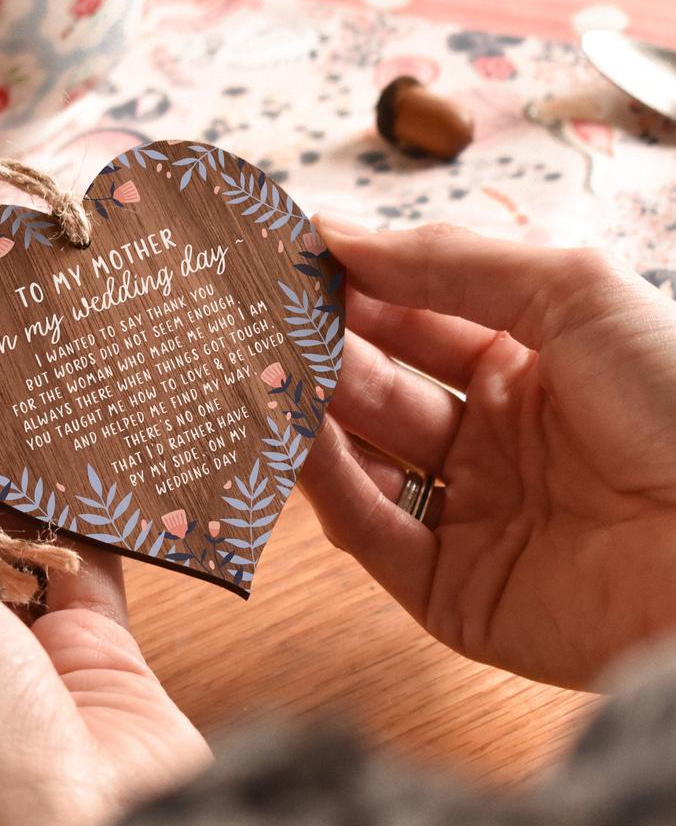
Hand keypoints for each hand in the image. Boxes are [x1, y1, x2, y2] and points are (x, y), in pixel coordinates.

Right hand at [302, 220, 675, 690]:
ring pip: (362, 458)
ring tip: (260, 373)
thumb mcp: (571, 292)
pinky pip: (372, 532)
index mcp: (526, 367)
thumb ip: (448, 259)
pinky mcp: (450, 593)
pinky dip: (329, 486)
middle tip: (254, 316)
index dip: (352, 288)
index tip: (286, 259)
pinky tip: (297, 439)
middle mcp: (491, 441)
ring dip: (312, 415)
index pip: (412, 319)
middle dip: (320, 349)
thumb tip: (336, 231)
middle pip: (378, 387)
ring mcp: (469, 516)